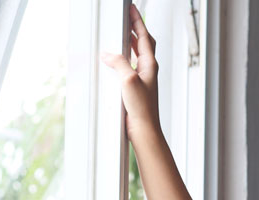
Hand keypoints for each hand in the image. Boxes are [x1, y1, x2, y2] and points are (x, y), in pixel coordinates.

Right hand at [100, 3, 161, 140]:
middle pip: (144, 43)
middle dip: (136, 29)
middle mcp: (148, 70)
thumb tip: (108, 54)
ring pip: (138, 55)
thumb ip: (119, 63)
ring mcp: (143, 79)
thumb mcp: (128, 80)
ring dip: (130, 42)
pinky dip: (124, 58)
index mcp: (150, 65)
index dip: (138, 21)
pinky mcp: (136, 88)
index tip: (132, 8)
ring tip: (122, 33)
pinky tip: (116, 61)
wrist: (144, 129)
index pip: (145, 36)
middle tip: (127, 18)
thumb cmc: (142, 108)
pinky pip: (130, 66)